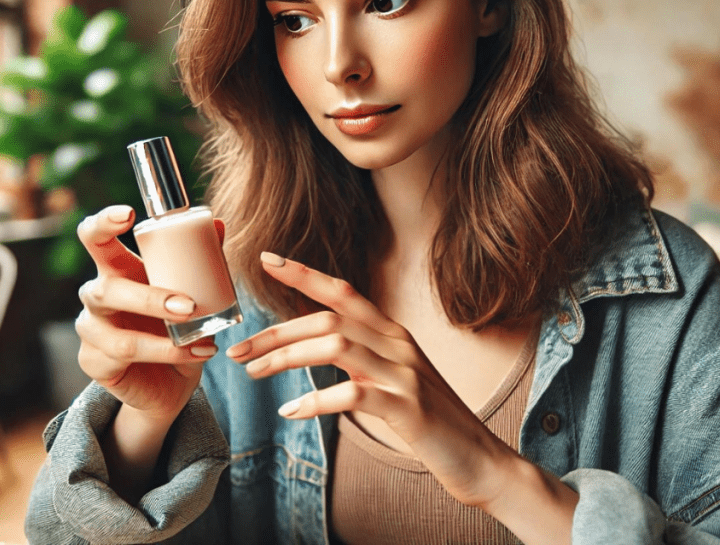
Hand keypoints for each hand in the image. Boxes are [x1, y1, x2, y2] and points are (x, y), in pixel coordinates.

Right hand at [74, 205, 220, 421]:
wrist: (170, 381)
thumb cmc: (176, 327)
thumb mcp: (193, 292)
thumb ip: (202, 260)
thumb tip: (220, 224)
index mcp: (117, 269)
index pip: (94, 238)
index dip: (103, 223)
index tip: (128, 214)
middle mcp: (98, 297)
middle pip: (104, 288)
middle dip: (148, 296)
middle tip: (188, 304)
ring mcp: (92, 331)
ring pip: (116, 330)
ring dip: (161, 334)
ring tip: (201, 336)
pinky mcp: (94, 362)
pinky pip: (127, 357)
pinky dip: (168, 354)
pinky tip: (198, 353)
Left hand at [226, 252, 518, 508]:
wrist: (481, 460)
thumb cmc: (433, 422)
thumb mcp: (398, 378)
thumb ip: (367, 358)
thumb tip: (322, 348)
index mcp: (394, 334)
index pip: (344, 293)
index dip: (305, 274)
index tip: (267, 259)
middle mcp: (399, 345)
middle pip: (328, 319)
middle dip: (276, 332)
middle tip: (238, 351)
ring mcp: (405, 374)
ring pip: (335, 347)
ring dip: (286, 358)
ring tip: (253, 375)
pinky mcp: (407, 407)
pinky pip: (352, 394)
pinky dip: (316, 400)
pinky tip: (291, 411)